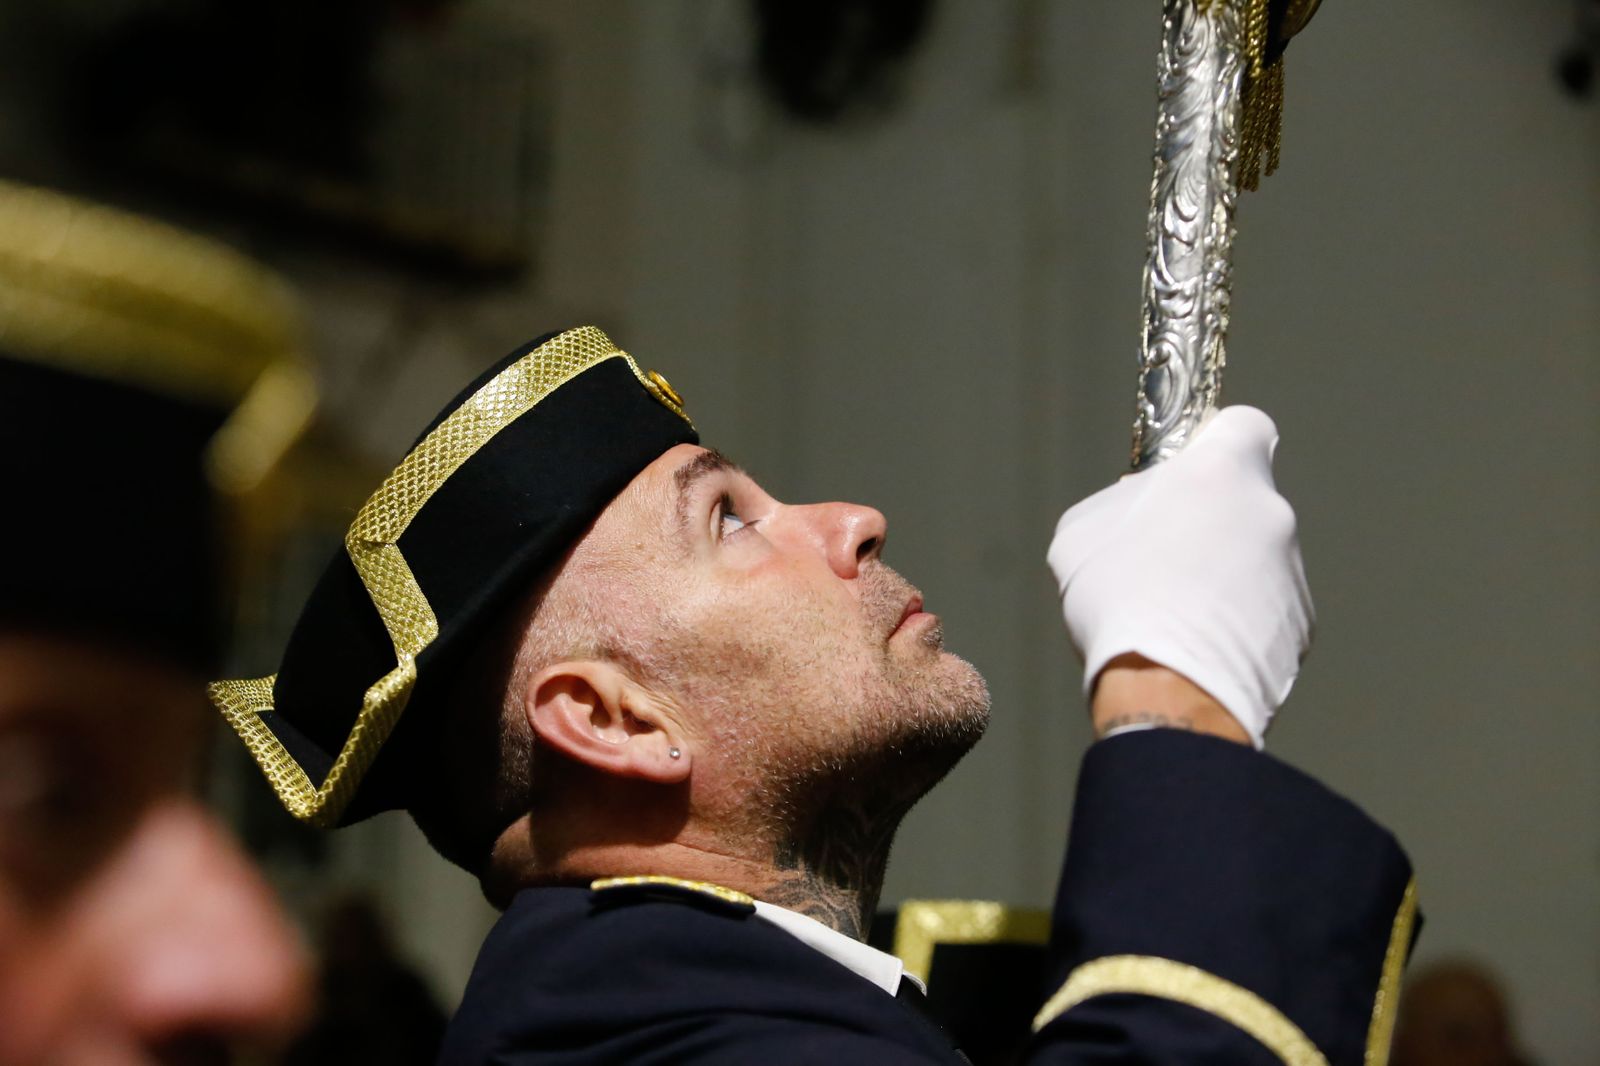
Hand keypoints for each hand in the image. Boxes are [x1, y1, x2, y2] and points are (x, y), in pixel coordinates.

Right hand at [1047, 407, 1312, 746]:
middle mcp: (1271, 512)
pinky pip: (1267, 612)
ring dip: (1224, 579)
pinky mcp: (1303, 627)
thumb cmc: (1119, 597)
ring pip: (1255, 560)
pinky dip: (1239, 625)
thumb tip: (1141, 508)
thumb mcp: (1083, 532)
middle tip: (1162, 562)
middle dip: (1209, 525)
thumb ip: (1123, 503)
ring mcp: (1293, 571)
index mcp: (1221, 471)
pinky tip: (1199, 650)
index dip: (1215, 445)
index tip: (1187, 475)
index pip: (1244, 425)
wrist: (1169, 687)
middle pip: (1242, 502)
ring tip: (1176, 619)